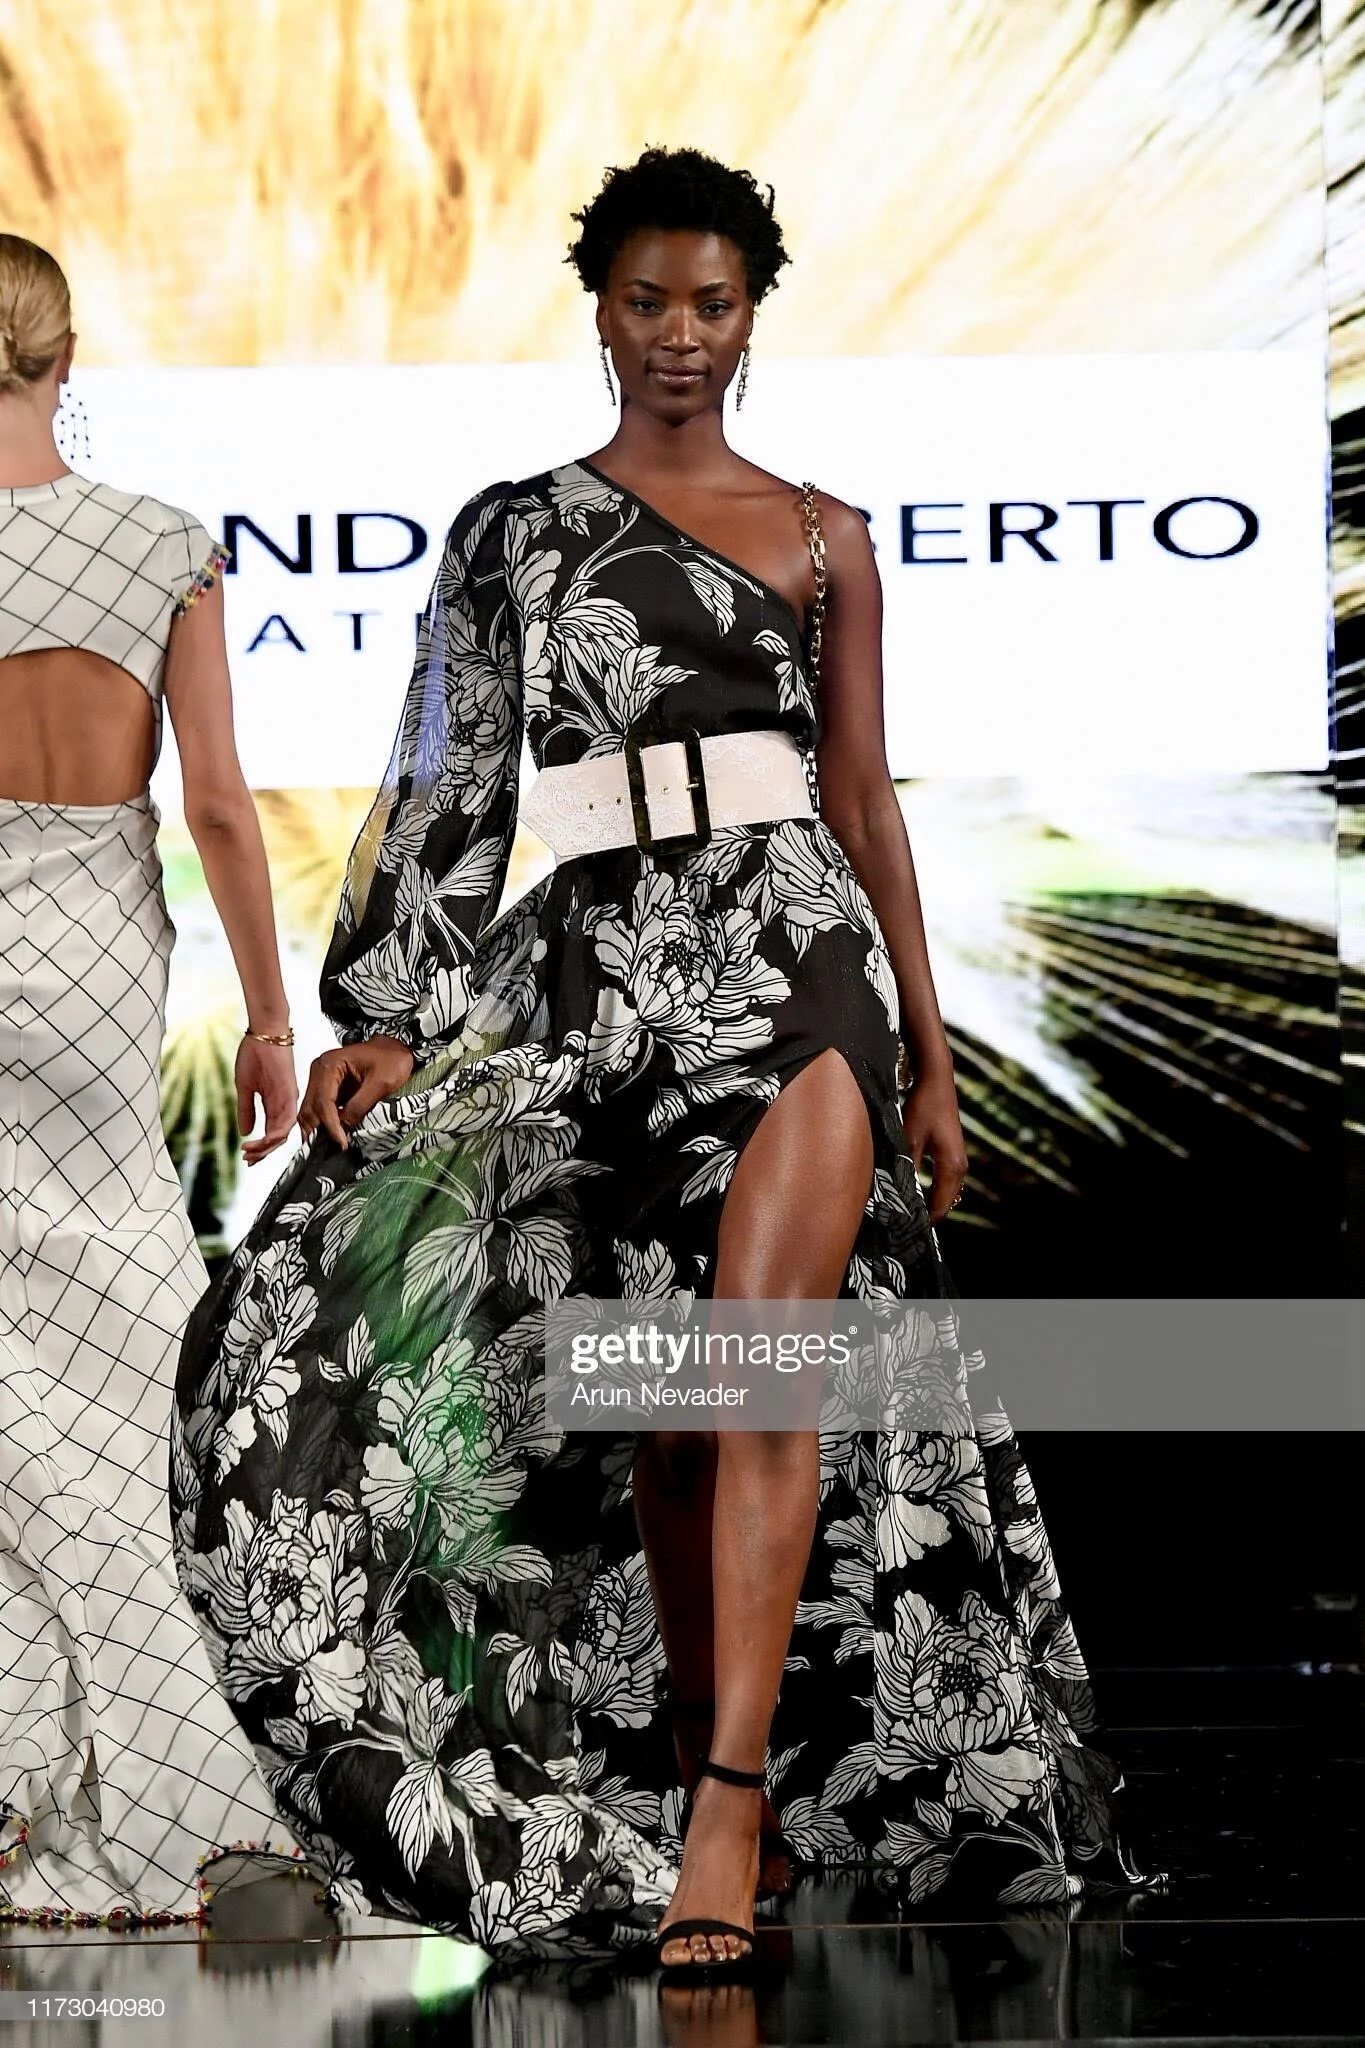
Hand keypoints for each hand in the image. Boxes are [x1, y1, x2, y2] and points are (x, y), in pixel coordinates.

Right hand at [235, 1037, 298, 1165]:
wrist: (263, 1032)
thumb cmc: (254, 1054)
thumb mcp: (245, 1087)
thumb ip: (246, 1109)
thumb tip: (245, 1131)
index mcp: (274, 1103)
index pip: (270, 1133)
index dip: (259, 1148)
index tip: (246, 1157)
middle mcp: (284, 1104)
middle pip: (278, 1137)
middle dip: (263, 1152)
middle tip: (248, 1160)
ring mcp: (288, 1099)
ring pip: (284, 1132)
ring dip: (268, 1145)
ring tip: (251, 1152)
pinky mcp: (290, 1092)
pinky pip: (287, 1118)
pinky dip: (277, 1132)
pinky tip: (265, 1139)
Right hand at [298, 1036, 414, 1150]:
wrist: (396, 1048)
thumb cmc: (392, 1058)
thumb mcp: (381, 1083)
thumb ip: (360, 1105)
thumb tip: (344, 1128)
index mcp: (330, 1064)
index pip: (323, 1101)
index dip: (330, 1125)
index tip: (341, 1143)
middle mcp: (319, 1070)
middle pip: (310, 1107)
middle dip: (318, 1130)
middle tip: (330, 1150)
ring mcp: (321, 1080)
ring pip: (310, 1111)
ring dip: (317, 1130)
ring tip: (329, 1147)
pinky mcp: (326, 1088)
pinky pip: (319, 1110)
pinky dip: (323, 1124)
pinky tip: (331, 1137)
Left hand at [902, 1066, 968, 1222]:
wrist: (935, 1080)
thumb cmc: (922, 1107)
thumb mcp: (908, 1140)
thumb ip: (905, 1169)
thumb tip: (896, 1195)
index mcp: (952, 1168)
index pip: (939, 1207)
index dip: (921, 1222)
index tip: (902, 1231)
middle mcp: (959, 1168)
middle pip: (943, 1203)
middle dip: (923, 1215)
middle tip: (898, 1225)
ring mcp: (957, 1161)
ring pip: (942, 1193)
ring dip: (925, 1203)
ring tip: (902, 1212)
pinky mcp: (950, 1153)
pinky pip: (941, 1182)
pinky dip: (928, 1191)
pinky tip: (911, 1193)